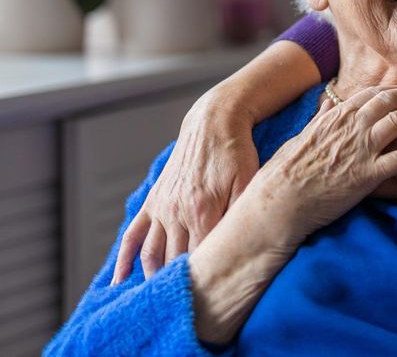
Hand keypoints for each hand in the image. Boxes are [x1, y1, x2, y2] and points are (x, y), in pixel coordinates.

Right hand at [113, 94, 259, 284]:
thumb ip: (242, 212)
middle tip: (189, 302)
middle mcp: (178, 212)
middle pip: (177, 260)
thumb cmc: (237, 151)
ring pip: (153, 254)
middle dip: (183, 282)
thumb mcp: (250, 179)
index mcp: (204, 210)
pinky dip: (124, 260)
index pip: (202, 257)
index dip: (206, 277)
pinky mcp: (154, 200)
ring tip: (161, 299)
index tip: (211, 293)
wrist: (214, 122)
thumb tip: (241, 241)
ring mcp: (162, 207)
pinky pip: (134, 234)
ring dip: (155, 278)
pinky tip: (119, 281)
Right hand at [246, 85, 396, 245]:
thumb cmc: (284, 174)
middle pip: (391, 102)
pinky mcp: (367, 176)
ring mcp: (360, 150)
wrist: (278, 204)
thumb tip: (327, 104)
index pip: (372, 94)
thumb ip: (319, 120)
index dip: (395, 90)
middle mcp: (350, 128)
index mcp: (335, 117)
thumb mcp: (300, 137)